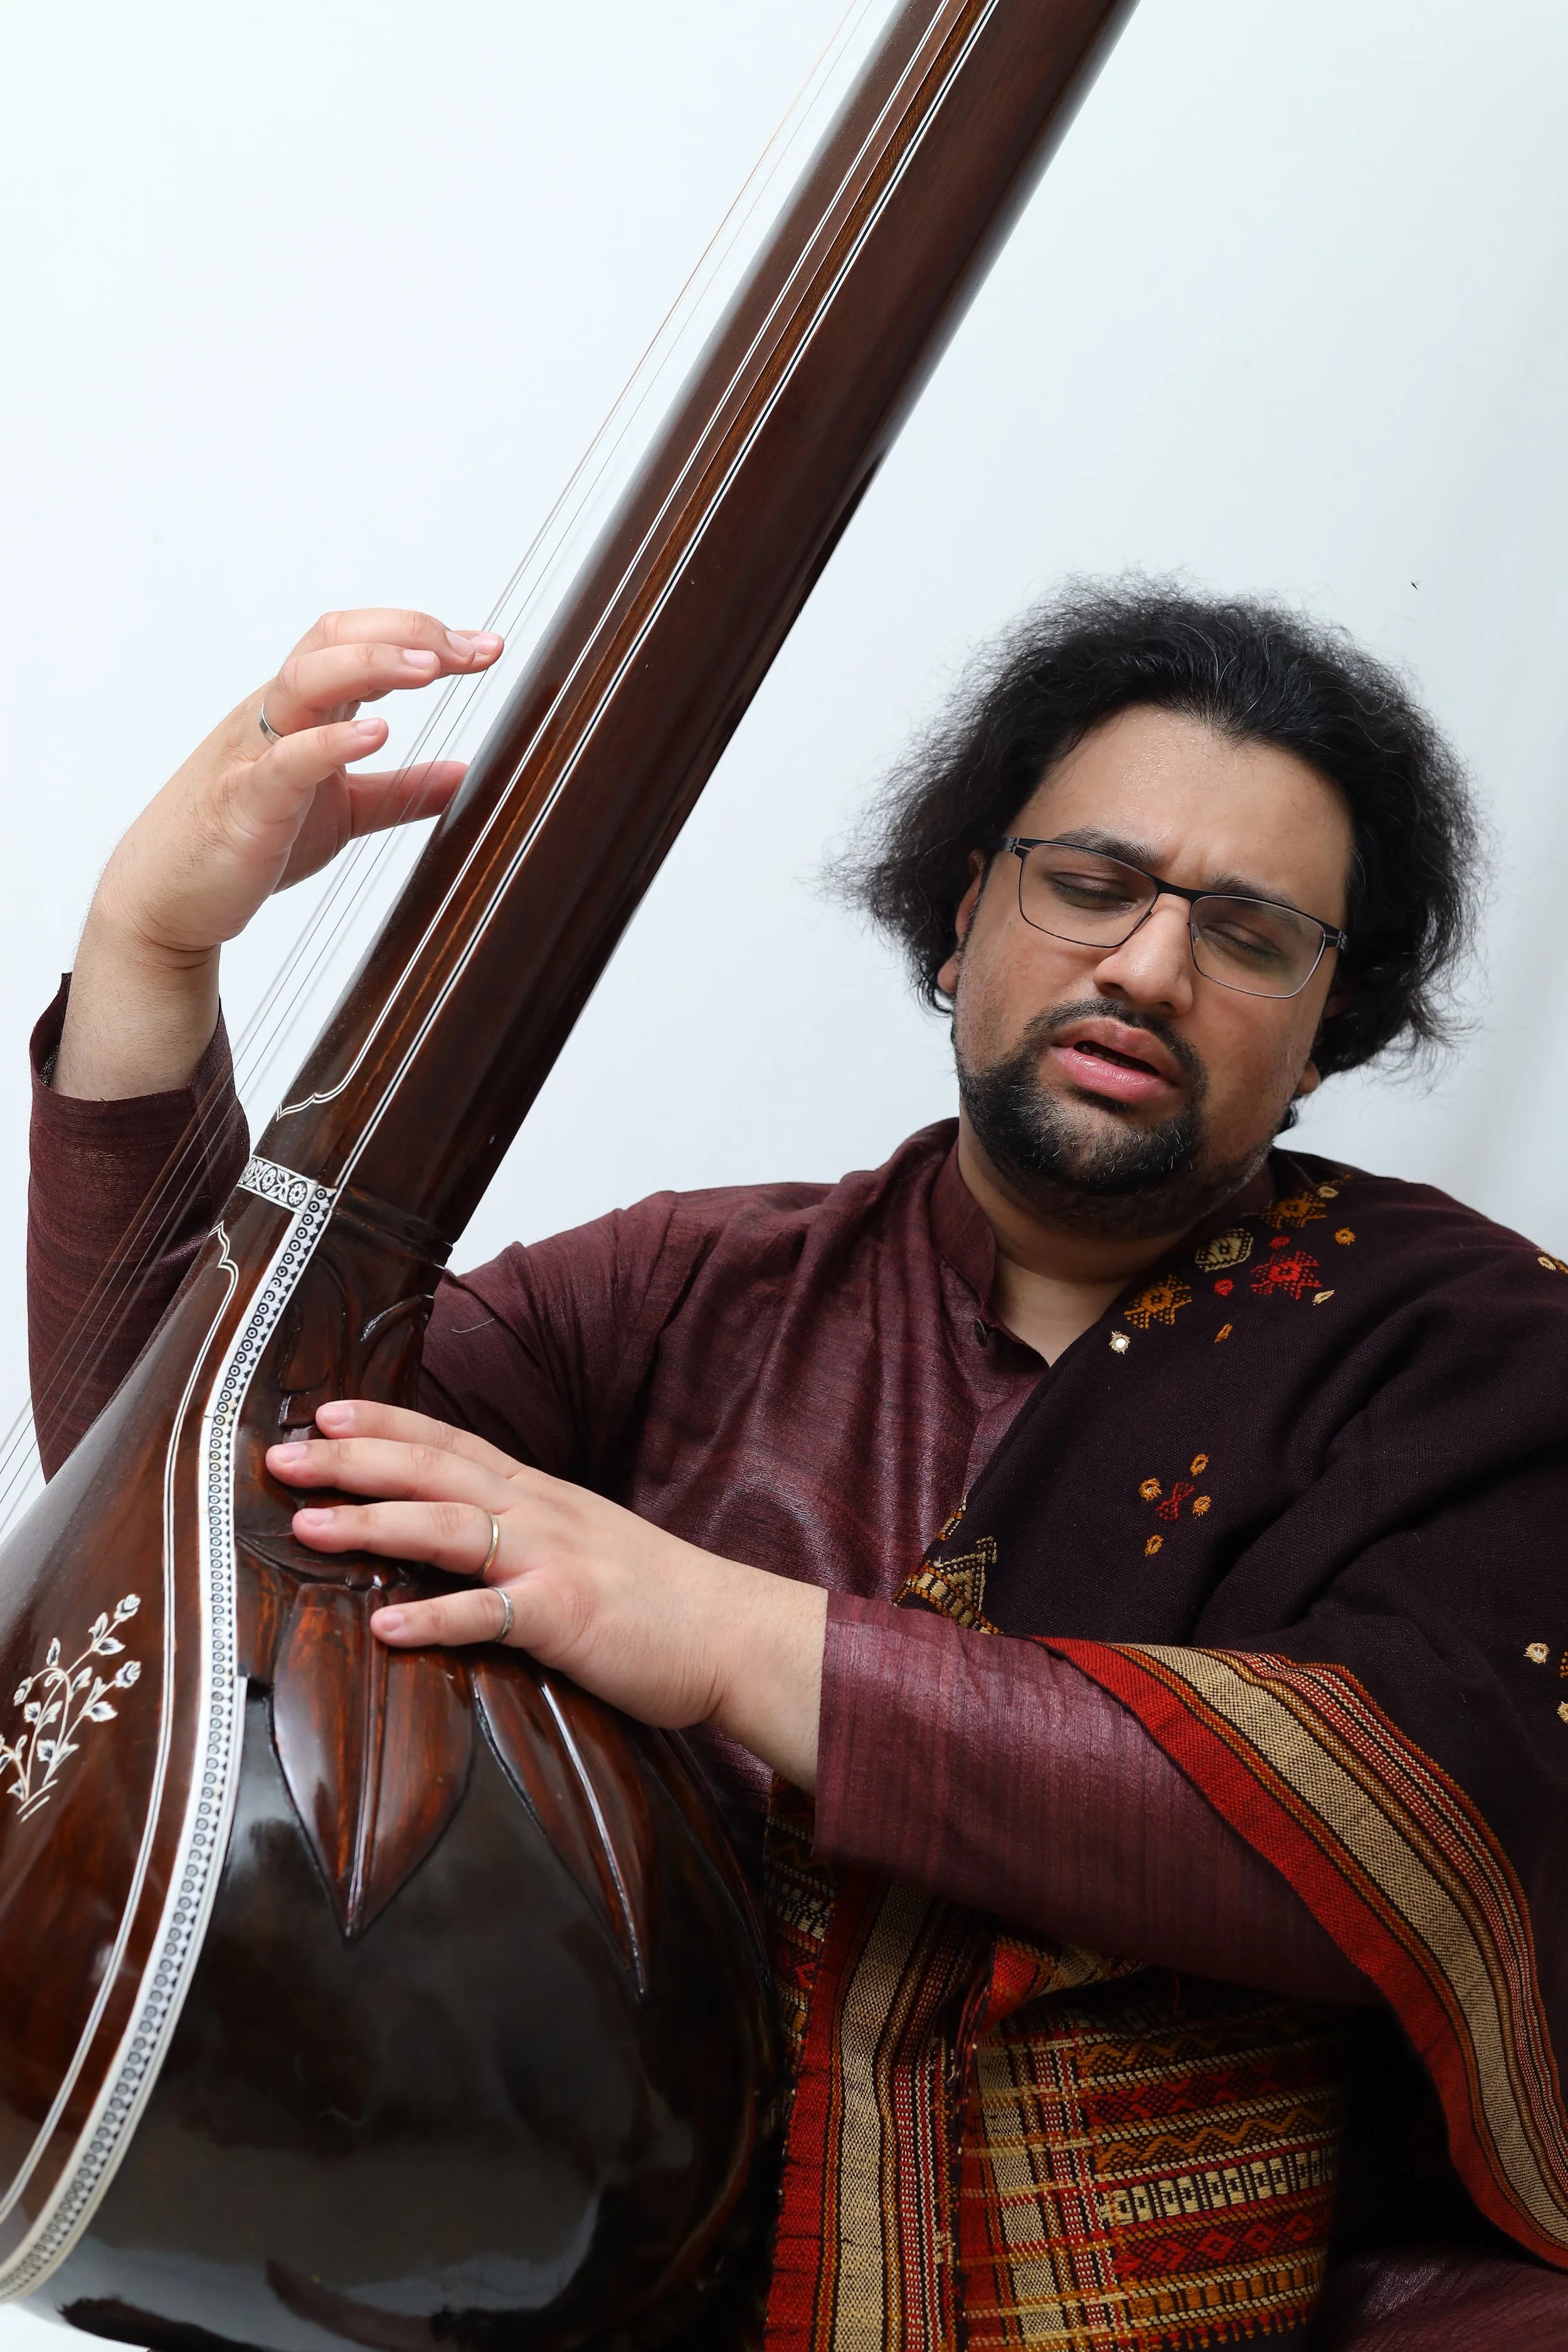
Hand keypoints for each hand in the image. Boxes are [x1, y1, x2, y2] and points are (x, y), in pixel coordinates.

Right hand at [54, 610, 502, 1099]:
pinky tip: (377, 733)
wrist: (169, 899)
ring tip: (431, 667)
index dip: (425, 635)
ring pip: (305, 681)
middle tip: (475, 650)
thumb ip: (400, 790)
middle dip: (410, 633)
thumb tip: (463, 773)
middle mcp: (276, 716)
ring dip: (373, 664)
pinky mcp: (244, 804)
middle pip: (333, 639)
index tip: (486, 648)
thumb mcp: (344, 812)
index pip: (361, 642)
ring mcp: (255, 753)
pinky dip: (331, 742)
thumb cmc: (249, 842)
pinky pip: (285, 761)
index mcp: (302, 710)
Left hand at [266, 1400, 826, 1790]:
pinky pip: (488, 1616)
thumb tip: (465, 1542)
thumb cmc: (660, 1599)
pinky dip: (434, 1618)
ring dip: (373, 1522)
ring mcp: (552, 1560)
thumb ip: (525, 1537)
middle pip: (433, 1470)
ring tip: (308, 1526)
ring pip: (449, 1527)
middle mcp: (540, 1514)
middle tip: (279, 1457)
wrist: (737, 1633)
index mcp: (541, 1496)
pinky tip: (385, 1628)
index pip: (451, 1442)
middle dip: (353, 1460)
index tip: (324, 1411)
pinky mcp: (566, 1615)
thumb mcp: (585, 1545)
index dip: (386, 1422)